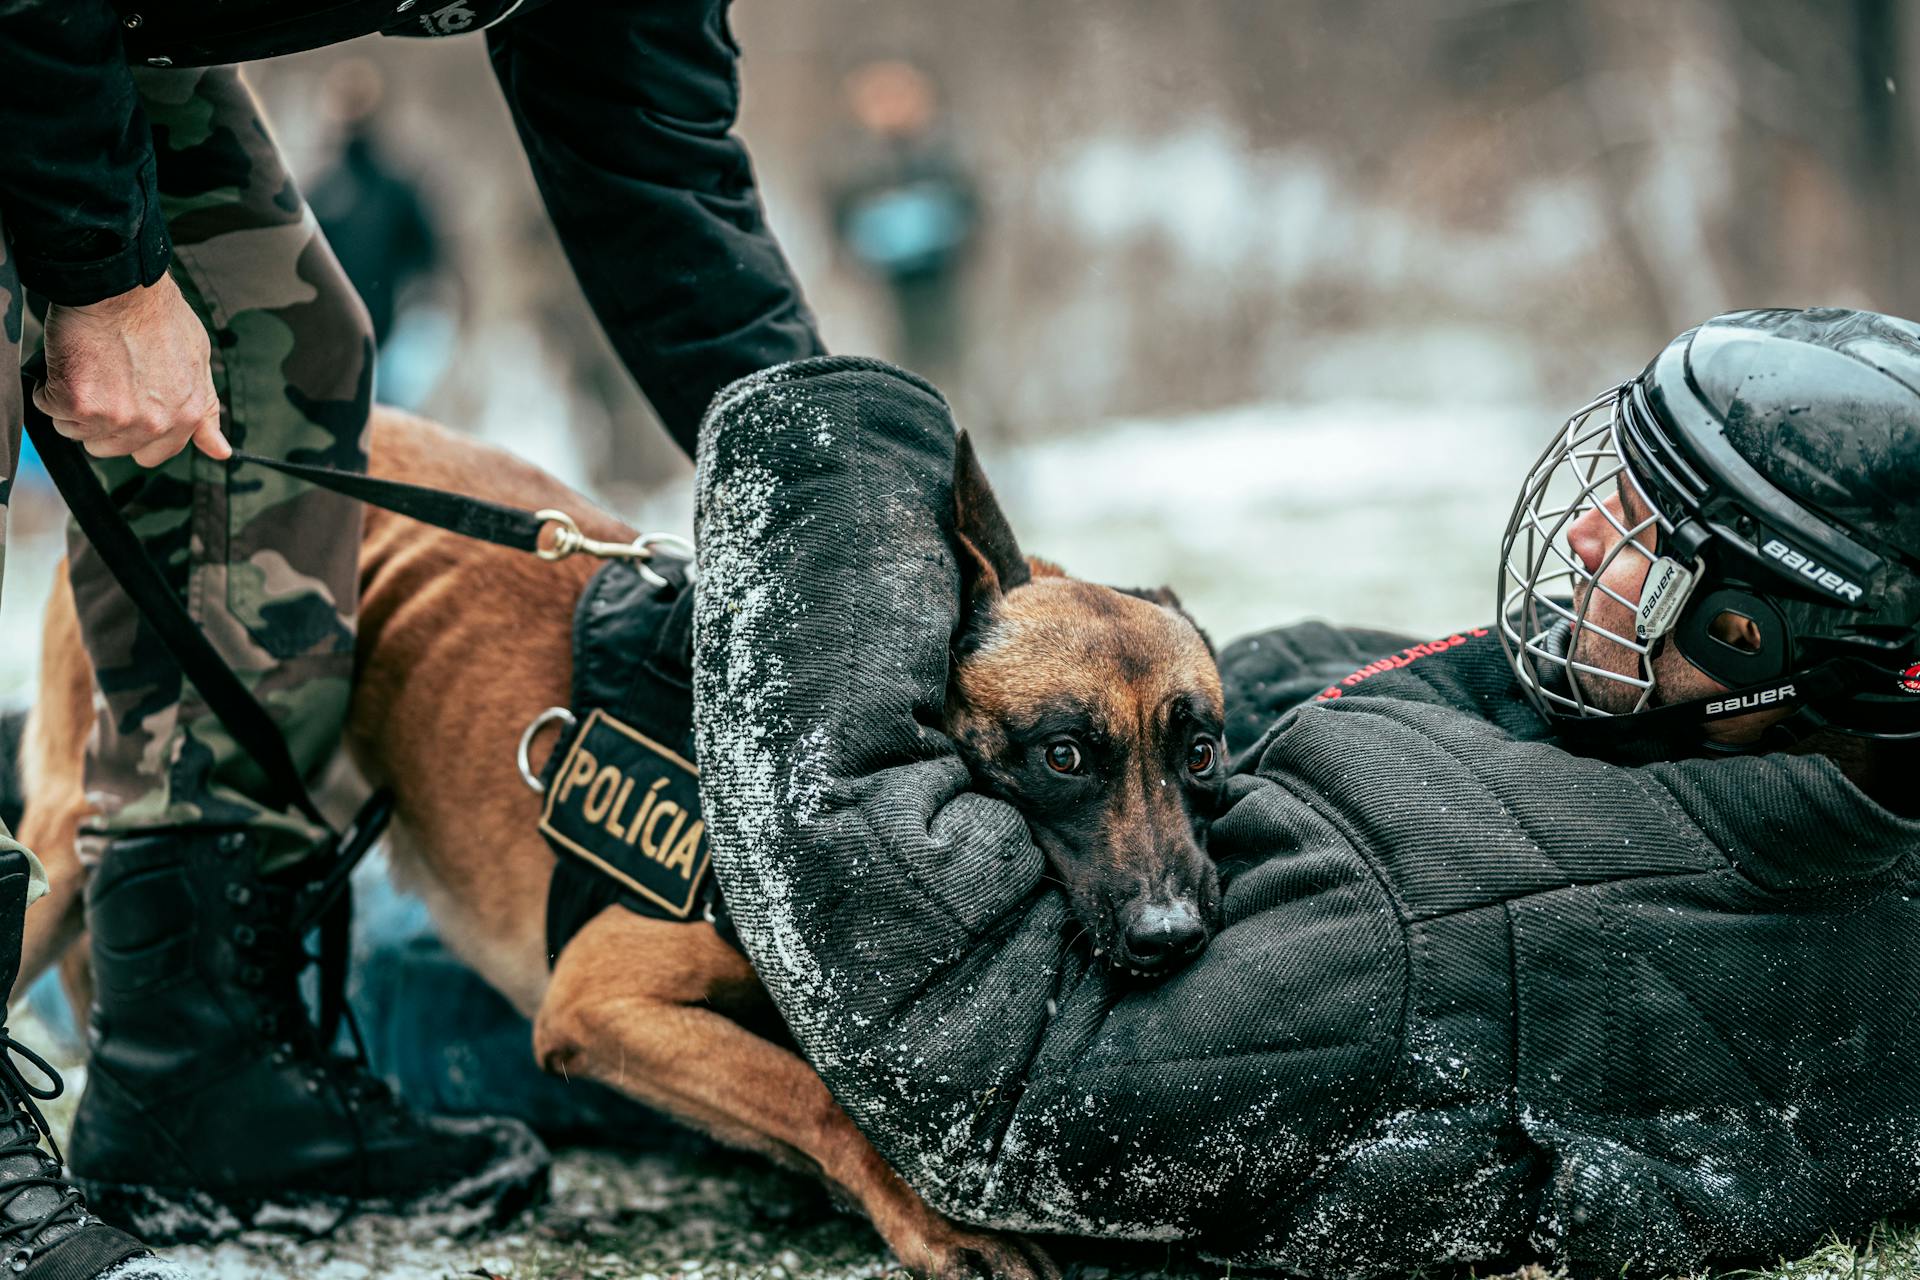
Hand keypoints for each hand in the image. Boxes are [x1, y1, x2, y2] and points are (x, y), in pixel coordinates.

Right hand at [34, 275, 231, 467]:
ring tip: (89, 368)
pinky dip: (49, 388)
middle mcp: (153, 423)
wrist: (121, 286)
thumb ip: (205, 410)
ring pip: (78, 432)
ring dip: (74, 406)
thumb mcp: (199, 363)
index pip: (154, 454)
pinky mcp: (77, 404)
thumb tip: (221, 453)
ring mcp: (115, 416)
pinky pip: (50, 410)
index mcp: (185, 415)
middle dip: (102, 420)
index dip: (136, 435)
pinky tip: (69, 362)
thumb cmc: (158, 316)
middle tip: (104, 381)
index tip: (126, 412)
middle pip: (111, 448)